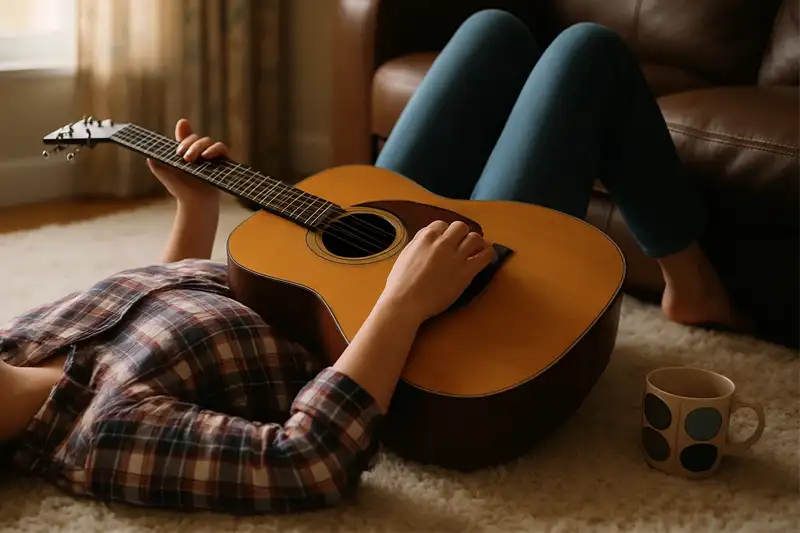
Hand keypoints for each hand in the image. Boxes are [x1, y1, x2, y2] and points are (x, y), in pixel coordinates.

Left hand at [146, 118, 227, 206]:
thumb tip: (149, 154)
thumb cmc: (180, 189)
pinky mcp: (222, 161)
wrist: (194, 203)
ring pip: (207, 141)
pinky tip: (206, 156)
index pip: (186, 135)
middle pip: (196, 138)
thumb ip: (156, 162)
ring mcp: (212, 156)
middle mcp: (200, 151)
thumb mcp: (164, 173)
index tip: (182, 126)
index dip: (184, 130)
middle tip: (181, 156)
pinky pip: (221, 147)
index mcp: (187, 151)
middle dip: (188, 144)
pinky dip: (214, 149)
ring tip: (190, 159)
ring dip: (198, 146)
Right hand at [379, 220, 495, 322]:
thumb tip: (427, 240)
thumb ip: (418, 244)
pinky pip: (485, 256)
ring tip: (475, 250)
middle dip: (461, 235)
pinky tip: (485, 257)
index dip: (444, 233)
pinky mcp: (467, 271)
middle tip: (460, 245)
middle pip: (460, 227)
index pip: (441, 225)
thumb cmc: (400, 283)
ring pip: (474, 238)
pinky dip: (487, 254)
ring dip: (475, 242)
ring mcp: (456, 256)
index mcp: (426, 237)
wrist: (406, 302)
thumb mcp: (406, 254)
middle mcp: (443, 242)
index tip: (445, 241)